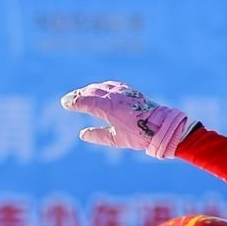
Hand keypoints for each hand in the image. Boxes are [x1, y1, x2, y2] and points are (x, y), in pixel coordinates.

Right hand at [61, 81, 194, 159]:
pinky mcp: (130, 91)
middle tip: (69, 100)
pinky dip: (102, 87)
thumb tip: (82, 134)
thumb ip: (98, 136)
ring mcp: (122, 92)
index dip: (73, 102)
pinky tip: (99, 89)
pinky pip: (112, 85)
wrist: (162, 126)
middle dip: (78, 95)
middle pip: (91, 91)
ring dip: (89, 90)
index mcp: (108, 108)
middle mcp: (114, 96)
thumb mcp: (116, 140)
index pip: (86, 101)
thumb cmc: (140, 135)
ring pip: (101, 87)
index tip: (64, 103)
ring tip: (80, 94)